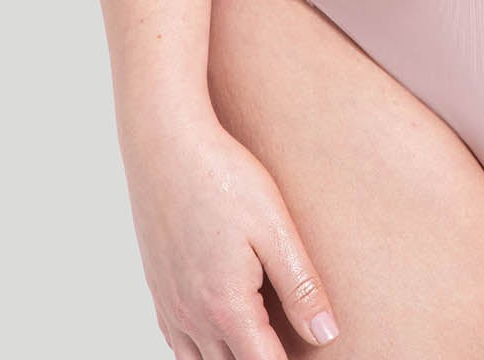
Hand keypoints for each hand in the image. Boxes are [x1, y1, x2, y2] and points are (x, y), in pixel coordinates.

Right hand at [120, 109, 340, 355]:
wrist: (165, 145)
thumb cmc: (223, 178)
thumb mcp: (275, 229)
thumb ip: (301, 287)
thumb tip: (325, 335)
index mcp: (226, 308)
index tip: (310, 351)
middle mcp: (192, 317)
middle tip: (290, 343)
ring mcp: (170, 305)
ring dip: (230, 359)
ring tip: (259, 340)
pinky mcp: (158, 288)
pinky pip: (176, 342)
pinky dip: (199, 349)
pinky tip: (219, 331)